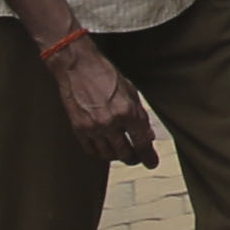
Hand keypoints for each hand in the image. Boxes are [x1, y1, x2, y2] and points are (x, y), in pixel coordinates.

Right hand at [43, 28, 158, 166]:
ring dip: (117, 156)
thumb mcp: (131, 92)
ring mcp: (93, 128)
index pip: (142, 142)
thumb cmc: (106, 75)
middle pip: (125, 153)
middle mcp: (111, 123)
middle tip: (138, 158)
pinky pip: (91, 151)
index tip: (152, 163)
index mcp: (127, 112)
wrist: (77, 67)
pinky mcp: (79, 129)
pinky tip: (105, 149)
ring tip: (122, 152)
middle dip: (134, 158)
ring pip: (108, 155)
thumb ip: (140, 115)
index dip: (149, 156)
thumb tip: (148, 136)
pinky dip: (100, 154)